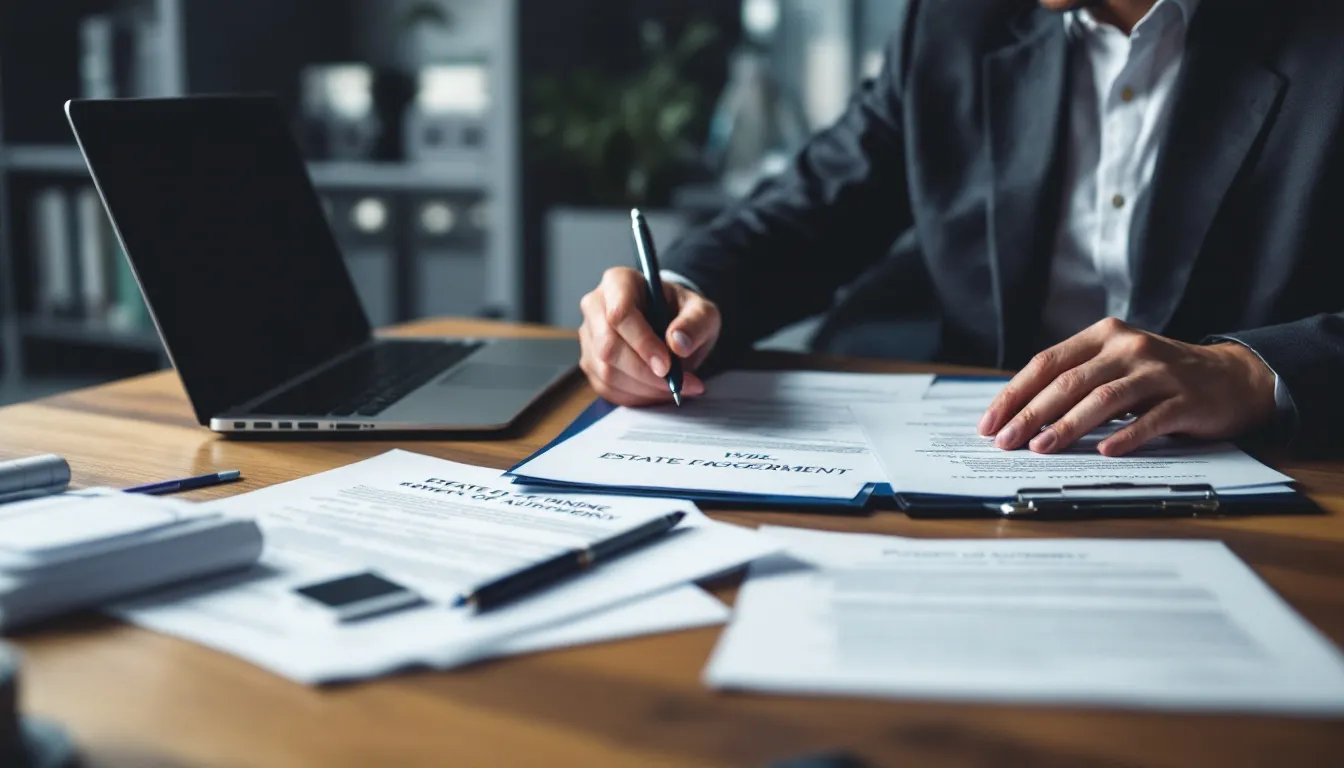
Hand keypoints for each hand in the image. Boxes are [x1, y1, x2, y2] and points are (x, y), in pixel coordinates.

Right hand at [578, 267, 721, 405]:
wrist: (672, 326)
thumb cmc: (682, 313)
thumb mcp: (702, 312)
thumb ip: (695, 323)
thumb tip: (677, 343)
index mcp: (618, 282)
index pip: (620, 314)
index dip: (642, 342)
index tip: (667, 365)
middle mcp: (596, 307)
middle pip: (608, 347)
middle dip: (644, 372)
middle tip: (677, 384)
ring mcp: (589, 337)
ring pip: (607, 372)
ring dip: (644, 388)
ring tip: (675, 387)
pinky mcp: (590, 363)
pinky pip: (607, 388)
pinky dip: (636, 397)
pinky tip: (658, 391)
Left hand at [977, 318, 1276, 455]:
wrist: (1232, 378)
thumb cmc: (1160, 377)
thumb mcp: (1115, 366)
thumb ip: (1075, 380)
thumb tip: (1019, 414)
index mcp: (1103, 336)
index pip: (1047, 363)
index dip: (1014, 394)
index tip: (989, 422)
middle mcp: (1128, 348)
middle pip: (1069, 382)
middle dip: (1031, 414)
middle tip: (1005, 441)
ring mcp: (1159, 372)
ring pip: (1103, 399)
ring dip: (1068, 425)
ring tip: (1041, 447)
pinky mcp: (1186, 399)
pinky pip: (1150, 419)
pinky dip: (1124, 436)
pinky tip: (1103, 452)